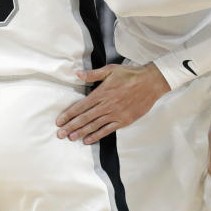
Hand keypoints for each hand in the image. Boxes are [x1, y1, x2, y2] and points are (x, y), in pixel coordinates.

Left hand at [55, 63, 169, 143]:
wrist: (150, 83)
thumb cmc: (130, 74)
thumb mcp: (111, 70)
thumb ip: (93, 74)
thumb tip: (78, 74)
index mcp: (102, 93)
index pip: (81, 106)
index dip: (69, 114)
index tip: (59, 121)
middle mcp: (106, 105)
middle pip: (85, 118)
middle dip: (71, 126)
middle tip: (60, 134)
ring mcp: (115, 114)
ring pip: (94, 125)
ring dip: (81, 132)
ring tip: (70, 138)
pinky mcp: (123, 120)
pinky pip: (107, 130)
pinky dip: (97, 135)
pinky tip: (88, 140)